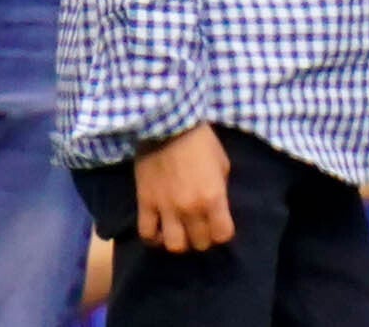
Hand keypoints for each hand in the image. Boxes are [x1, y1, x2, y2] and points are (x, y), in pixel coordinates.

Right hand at [134, 122, 233, 251]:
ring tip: (178, 231)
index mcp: (213, 199)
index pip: (223, 235)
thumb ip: (220, 190)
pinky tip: (157, 231)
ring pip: (174, 245)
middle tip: (198, 226)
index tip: (218, 224)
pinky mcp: (145, 202)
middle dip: (202, 237)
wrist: (165, 123)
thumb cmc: (199, 141)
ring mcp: (166, 207)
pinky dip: (153, 237)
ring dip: (179, 241)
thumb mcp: (222, 165)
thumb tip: (216, 206)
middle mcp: (191, 209)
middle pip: (200, 243)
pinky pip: (146, 232)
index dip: (221, 232)